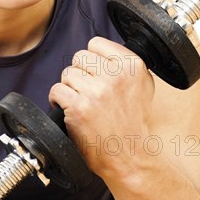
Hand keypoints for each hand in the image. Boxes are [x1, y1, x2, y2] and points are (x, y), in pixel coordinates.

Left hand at [49, 37, 154, 179]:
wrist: (130, 156)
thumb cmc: (133, 123)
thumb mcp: (142, 85)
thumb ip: (125, 64)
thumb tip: (102, 51)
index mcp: (132, 66)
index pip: (96, 43)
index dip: (92, 60)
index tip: (95, 74)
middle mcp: (116, 76)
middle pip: (79, 57)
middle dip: (80, 74)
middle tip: (87, 91)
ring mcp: (97, 91)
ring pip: (67, 74)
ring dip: (70, 88)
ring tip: (81, 101)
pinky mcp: (80, 108)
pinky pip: (56, 90)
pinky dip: (57, 100)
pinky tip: (68, 109)